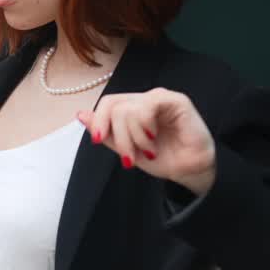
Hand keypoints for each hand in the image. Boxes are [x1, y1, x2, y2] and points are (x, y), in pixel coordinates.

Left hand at [76, 88, 216, 195]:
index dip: (98, 120)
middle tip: (129, 158)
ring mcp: (159, 98)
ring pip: (127, 110)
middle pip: (114, 107)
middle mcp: (145, 100)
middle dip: (119, 138)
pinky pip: (147, 106)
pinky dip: (145, 128)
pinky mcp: (175, 100)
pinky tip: (154, 138)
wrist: (188, 170)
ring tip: (148, 152)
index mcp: (133, 108)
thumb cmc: (162, 158)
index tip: (98, 141)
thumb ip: (106, 133)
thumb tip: (81, 115)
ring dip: (135, 139)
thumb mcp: (126, 148)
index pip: (107, 103)